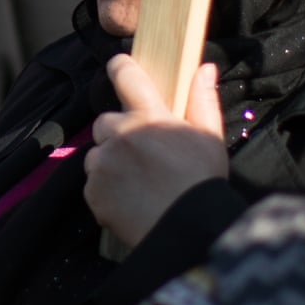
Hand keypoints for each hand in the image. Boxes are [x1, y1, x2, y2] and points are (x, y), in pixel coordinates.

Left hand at [84, 54, 226, 249]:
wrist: (191, 236)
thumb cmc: (204, 184)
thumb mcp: (211, 138)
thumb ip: (203, 100)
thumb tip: (203, 67)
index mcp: (149, 116)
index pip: (125, 74)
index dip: (120, 69)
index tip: (120, 69)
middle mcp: (120, 133)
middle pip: (105, 121)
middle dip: (118, 132)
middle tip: (143, 153)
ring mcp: (103, 163)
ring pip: (97, 153)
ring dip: (110, 161)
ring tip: (139, 182)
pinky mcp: (93, 191)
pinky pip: (94, 182)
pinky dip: (107, 189)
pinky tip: (130, 200)